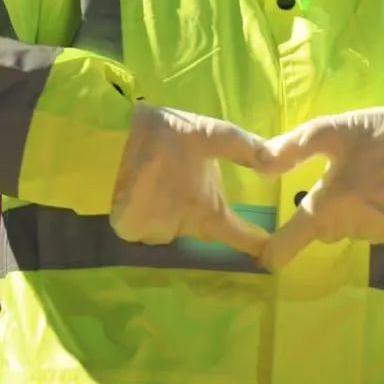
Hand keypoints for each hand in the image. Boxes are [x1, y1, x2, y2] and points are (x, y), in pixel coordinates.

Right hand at [110, 103, 272, 257]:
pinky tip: (146, 188)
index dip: (256, 243)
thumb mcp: (208, 133)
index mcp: (205, 211)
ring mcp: (152, 235)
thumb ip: (244, 148)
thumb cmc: (161, 136)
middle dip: (203, 207)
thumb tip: (277, 163)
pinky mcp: (128, 232)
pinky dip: (154, 211)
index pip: (240, 237)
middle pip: (204, 228)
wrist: (105, 139)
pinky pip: (151, 225)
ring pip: (176, 226)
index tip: (269, 250)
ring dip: (176, 209)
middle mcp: (181, 232)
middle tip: (186, 176)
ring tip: (164, 177)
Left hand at [258, 106, 383, 271]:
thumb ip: (295, 146)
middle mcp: (350, 229)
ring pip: (349, 227)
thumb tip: (259, 165)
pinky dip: (376, 213)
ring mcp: (379, 236)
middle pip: (320, 228)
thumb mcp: (337, 129)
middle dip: (320, 209)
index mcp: (328, 207)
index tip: (263, 255)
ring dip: (350, 209)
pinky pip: (376, 228)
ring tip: (367, 176)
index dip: (272, 251)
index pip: (287, 245)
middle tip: (337, 176)